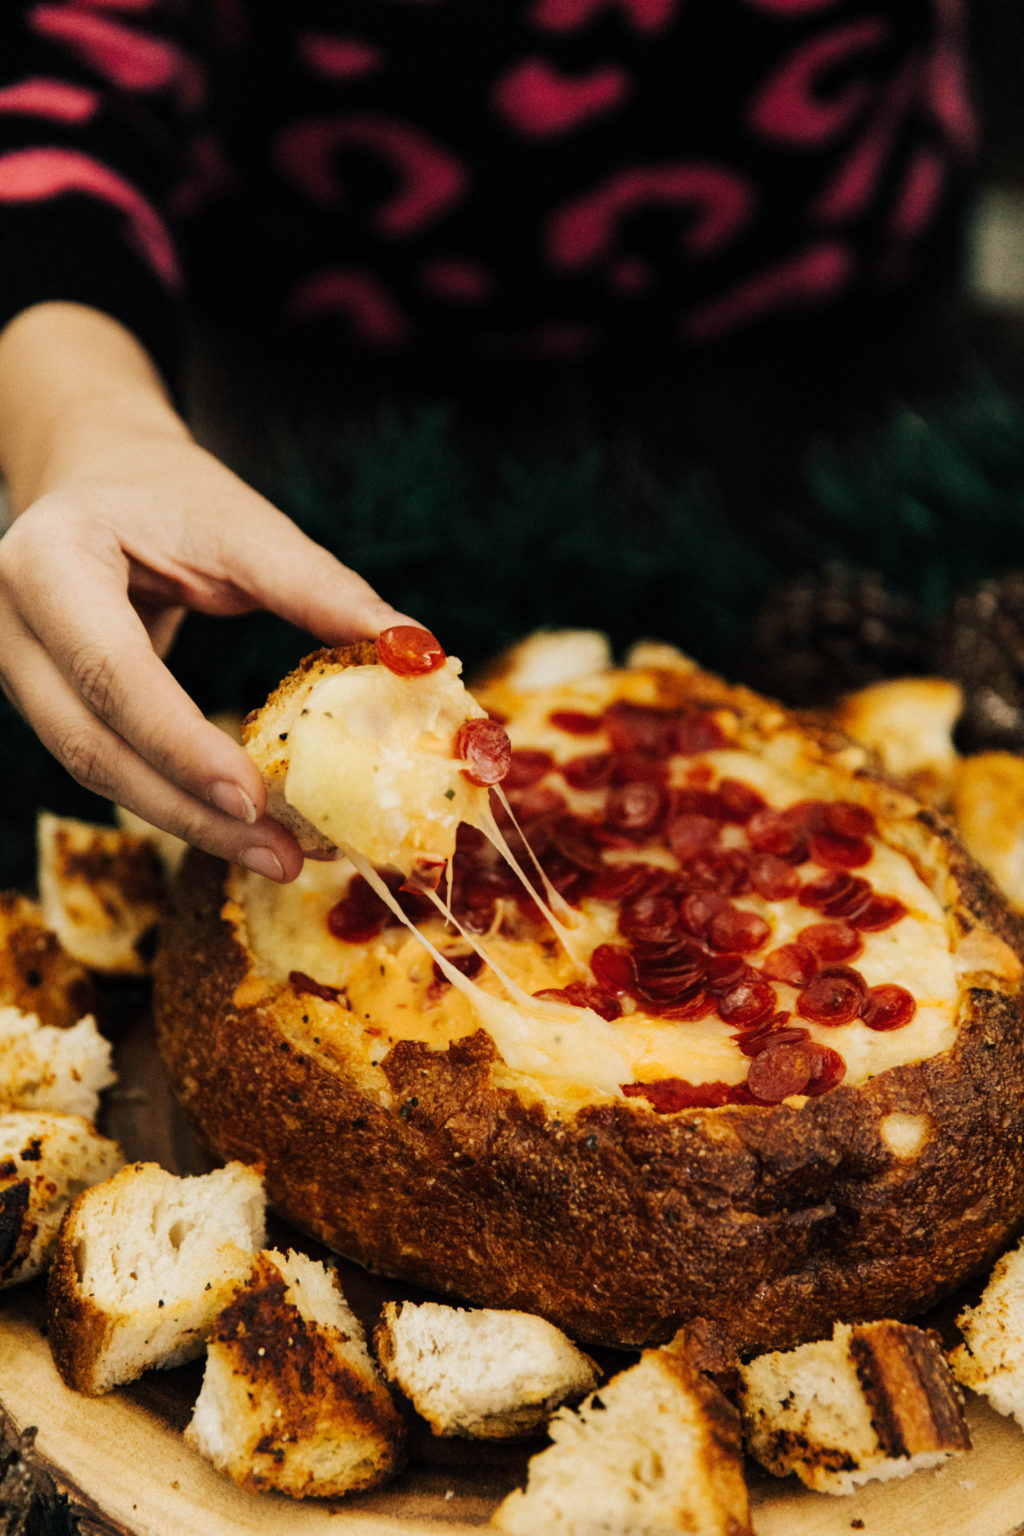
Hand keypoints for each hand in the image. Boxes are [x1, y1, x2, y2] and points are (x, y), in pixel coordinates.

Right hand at [0, 305, 409, 878]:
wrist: (96, 476)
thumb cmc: (171, 494)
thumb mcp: (243, 526)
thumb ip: (320, 590)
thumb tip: (416, 651)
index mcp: (50, 563)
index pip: (112, 673)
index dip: (181, 745)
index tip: (255, 799)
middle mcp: (10, 625)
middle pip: (92, 747)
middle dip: (190, 813)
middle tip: (280, 855)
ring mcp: (16, 670)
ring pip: (93, 772)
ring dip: (185, 821)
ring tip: (273, 854)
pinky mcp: (43, 702)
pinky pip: (105, 764)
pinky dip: (173, 799)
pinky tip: (237, 824)